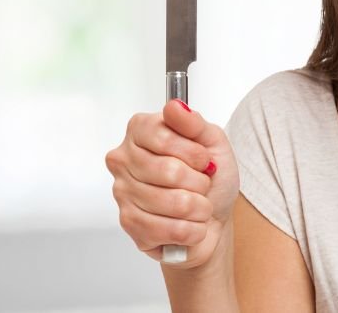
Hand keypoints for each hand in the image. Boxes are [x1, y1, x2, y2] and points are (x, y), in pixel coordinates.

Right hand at [104, 99, 239, 269]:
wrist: (214, 216)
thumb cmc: (212, 177)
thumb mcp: (213, 142)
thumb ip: (194, 123)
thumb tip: (175, 107)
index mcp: (141, 131)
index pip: (161, 136)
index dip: (192, 152)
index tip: (204, 159)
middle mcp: (124, 159)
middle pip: (168, 171)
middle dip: (199, 182)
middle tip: (202, 184)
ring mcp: (123, 192)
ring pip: (172, 203)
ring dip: (199, 207)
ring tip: (198, 204)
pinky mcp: (129, 224)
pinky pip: (167, 229)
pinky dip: (191, 229)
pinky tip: (190, 224)